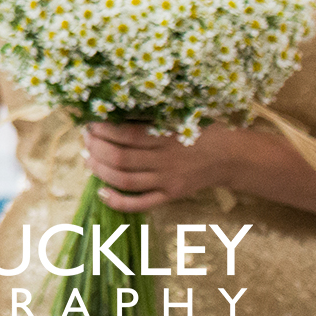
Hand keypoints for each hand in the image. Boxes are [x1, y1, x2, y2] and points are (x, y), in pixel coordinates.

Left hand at [82, 121, 243, 208]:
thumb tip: (112, 112)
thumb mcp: (176, 117)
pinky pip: (141, 203)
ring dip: (99, 170)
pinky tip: (101, 192)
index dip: (102, 130)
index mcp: (166, 137)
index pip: (126, 135)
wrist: (229, 156)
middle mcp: (166, 160)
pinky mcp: (170, 196)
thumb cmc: (199, 130)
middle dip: (95, 149)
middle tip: (85, 139)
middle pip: (120, 159)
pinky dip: (118, 201)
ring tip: (87, 159)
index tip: (89, 123)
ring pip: (125, 181)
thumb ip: (148, 118)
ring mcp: (167, 181)